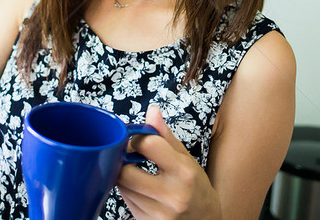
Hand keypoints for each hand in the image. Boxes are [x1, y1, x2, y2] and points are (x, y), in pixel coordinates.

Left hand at [117, 105, 221, 219]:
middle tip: (130, 155)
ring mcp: (159, 213)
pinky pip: (126, 201)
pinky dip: (128, 191)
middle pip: (126, 172)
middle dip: (124, 160)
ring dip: (124, 175)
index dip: (137, 138)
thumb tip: (152, 110)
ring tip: (137, 171)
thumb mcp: (187, 159)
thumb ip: (165, 136)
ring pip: (122, 188)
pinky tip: (140, 187)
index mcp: (183, 172)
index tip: (138, 140)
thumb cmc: (197, 188)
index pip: (147, 145)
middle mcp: (172, 195)